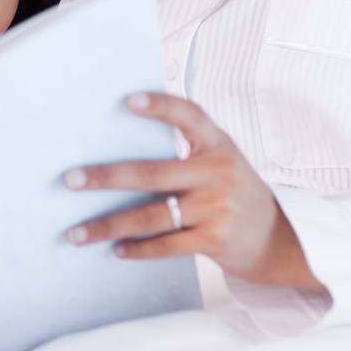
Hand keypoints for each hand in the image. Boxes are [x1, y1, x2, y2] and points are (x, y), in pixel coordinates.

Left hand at [64, 92, 322, 290]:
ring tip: (76, 233)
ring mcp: (217, 208)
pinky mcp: (216, 240)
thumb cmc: (231, 191)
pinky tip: (114, 249)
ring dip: (109, 225)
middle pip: (152, 173)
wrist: (280, 238)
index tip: (128, 100)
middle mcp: (218, 173)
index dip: (161, 106)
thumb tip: (115, 145)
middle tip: (69, 180)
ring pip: (152, 216)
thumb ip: (184, 150)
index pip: (190, 115)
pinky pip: (166, 245)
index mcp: (218, 144)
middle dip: (106, 177)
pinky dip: (137, 249)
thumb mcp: (220, 160)